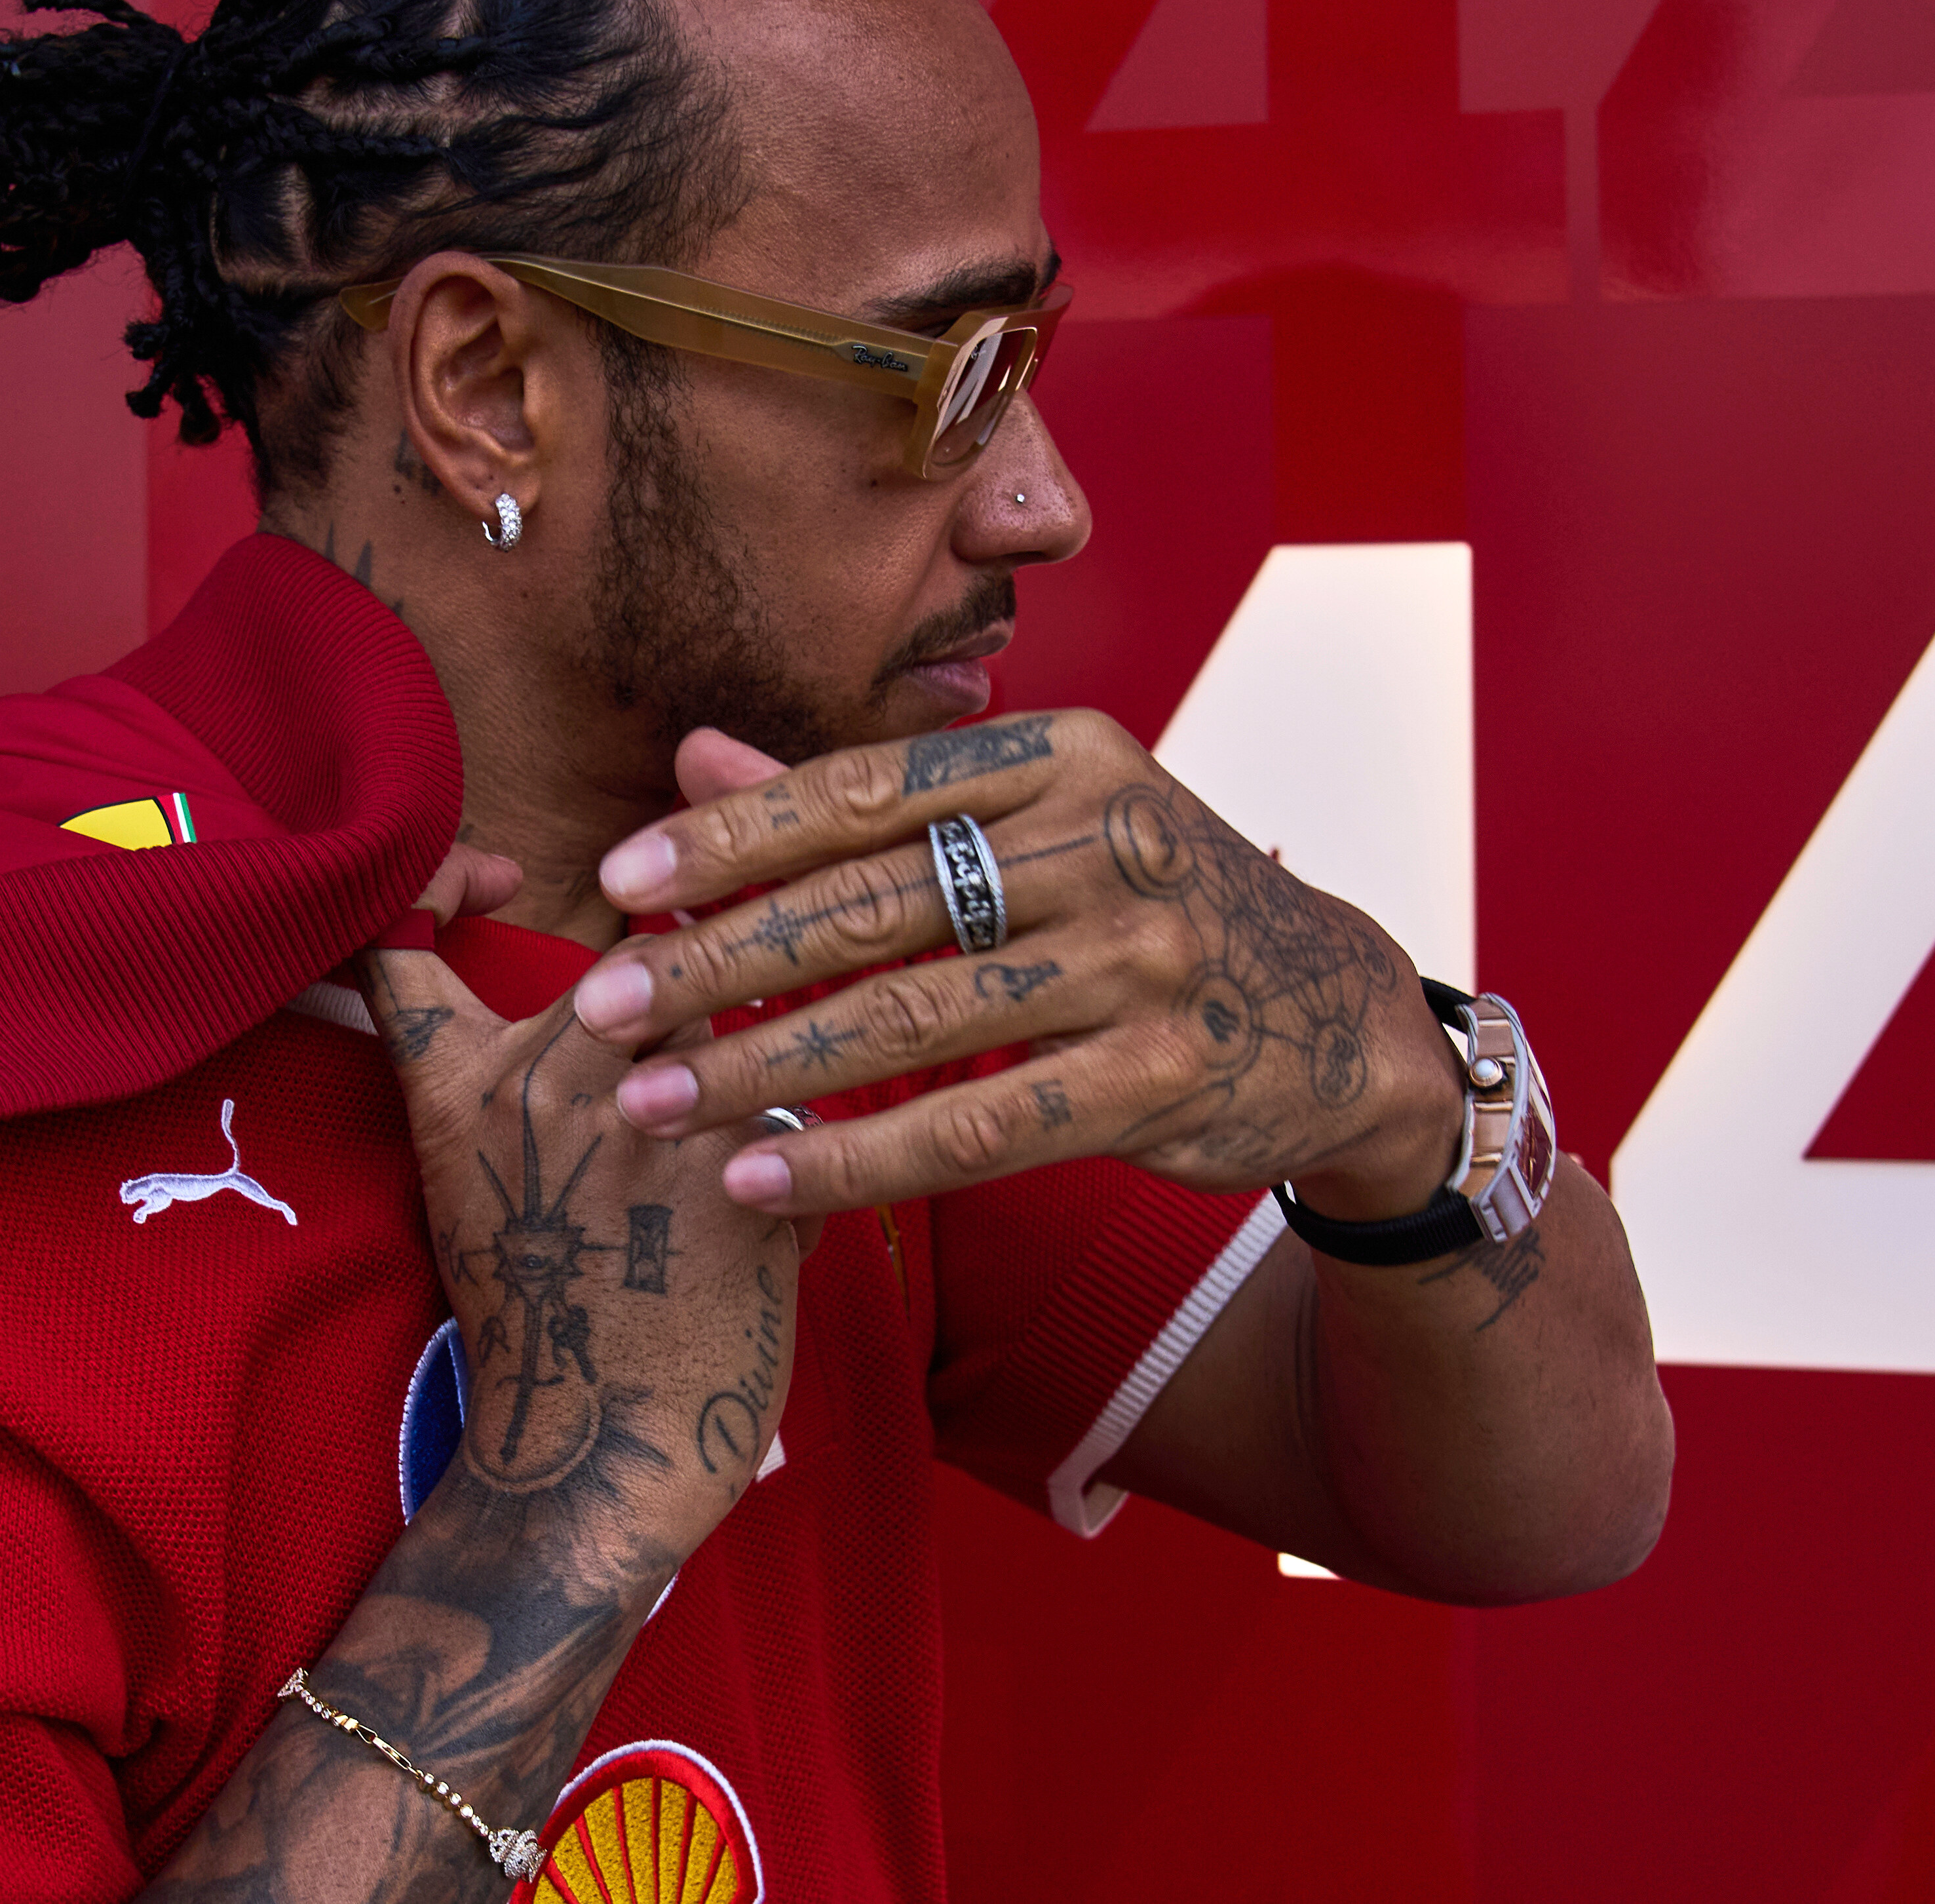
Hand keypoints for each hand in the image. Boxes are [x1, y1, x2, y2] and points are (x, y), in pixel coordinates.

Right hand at [357, 849, 803, 1556]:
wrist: (595, 1455)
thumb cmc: (542, 1323)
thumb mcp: (481, 1188)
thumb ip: (521, 1082)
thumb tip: (607, 989)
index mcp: (463, 1090)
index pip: (411, 945)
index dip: (439, 879)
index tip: (491, 875)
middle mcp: (551, 1087)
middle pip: (638, 965)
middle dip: (683, 999)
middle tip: (689, 1073)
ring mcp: (654, 1126)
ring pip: (735, 1026)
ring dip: (756, 1075)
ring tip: (735, 1150)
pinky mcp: (752, 1179)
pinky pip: (799, 1118)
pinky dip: (799, 1164)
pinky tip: (777, 1225)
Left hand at [571, 714, 1465, 1220]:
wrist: (1333, 1012)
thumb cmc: (1140, 902)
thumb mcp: (1030, 820)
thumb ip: (862, 802)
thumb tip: (694, 759)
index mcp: (1064, 755)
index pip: (869, 790)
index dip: (736, 835)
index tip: (622, 877)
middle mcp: (1107, 844)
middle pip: (876, 905)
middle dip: (720, 960)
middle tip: (601, 1007)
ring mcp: (1144, 963)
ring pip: (913, 1021)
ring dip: (763, 1068)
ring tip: (649, 1101)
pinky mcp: (1162, 1080)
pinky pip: (978, 1127)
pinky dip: (857, 1160)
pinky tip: (761, 1179)